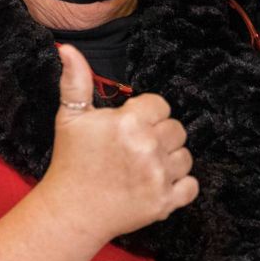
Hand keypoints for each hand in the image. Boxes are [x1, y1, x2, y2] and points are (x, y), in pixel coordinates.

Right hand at [40, 45, 198, 243]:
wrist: (70, 212)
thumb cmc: (71, 162)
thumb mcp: (70, 117)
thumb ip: (76, 80)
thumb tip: (68, 48)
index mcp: (129, 122)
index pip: (161, 105)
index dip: (145, 115)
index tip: (129, 128)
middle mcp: (148, 147)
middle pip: (176, 130)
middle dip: (159, 137)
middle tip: (134, 150)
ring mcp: (158, 177)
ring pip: (185, 157)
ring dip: (169, 161)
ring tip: (143, 168)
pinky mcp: (164, 203)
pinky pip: (191, 186)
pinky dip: (179, 186)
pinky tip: (155, 184)